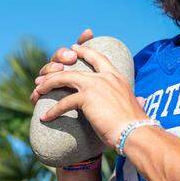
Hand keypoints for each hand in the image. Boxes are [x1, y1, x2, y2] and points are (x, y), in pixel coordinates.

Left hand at [30, 39, 148, 149]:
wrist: (135, 132)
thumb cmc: (136, 125)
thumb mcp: (135, 106)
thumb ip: (136, 100)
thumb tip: (142, 100)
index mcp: (117, 77)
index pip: (99, 58)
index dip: (86, 52)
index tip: (74, 48)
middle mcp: (106, 77)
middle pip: (75, 67)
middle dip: (57, 68)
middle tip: (46, 71)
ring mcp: (95, 85)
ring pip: (64, 78)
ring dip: (48, 84)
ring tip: (37, 91)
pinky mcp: (87, 98)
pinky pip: (64, 102)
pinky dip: (53, 110)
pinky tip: (45, 117)